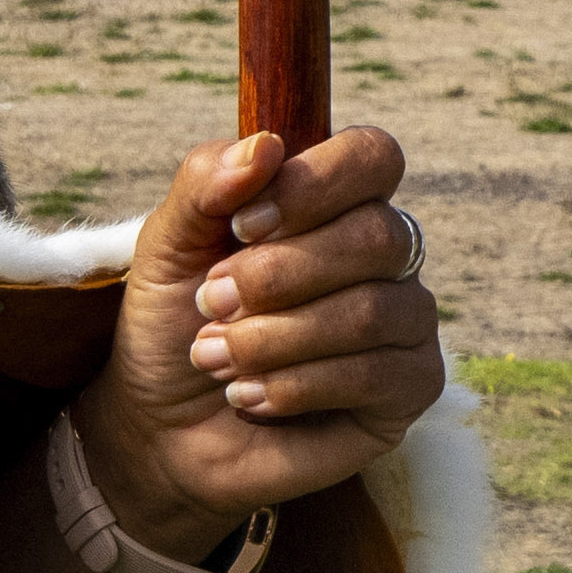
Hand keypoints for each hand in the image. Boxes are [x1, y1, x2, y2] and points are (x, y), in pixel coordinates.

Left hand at [71, 125, 448, 555]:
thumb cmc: (175, 324)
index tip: (242, 225)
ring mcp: (405, 321)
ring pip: (371, 311)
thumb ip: (204, 185)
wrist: (161, 426)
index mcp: (335, 202)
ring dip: (275, 339)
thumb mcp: (166, 246)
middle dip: (278, 276)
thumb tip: (264, 146)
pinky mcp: (410, 388)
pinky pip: (380, 375)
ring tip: (215, 358)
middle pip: (376, 236)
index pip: (372, 157)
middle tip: (210, 304)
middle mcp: (384, 254)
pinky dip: (299, 385)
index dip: (315, 185)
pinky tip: (251, 396)